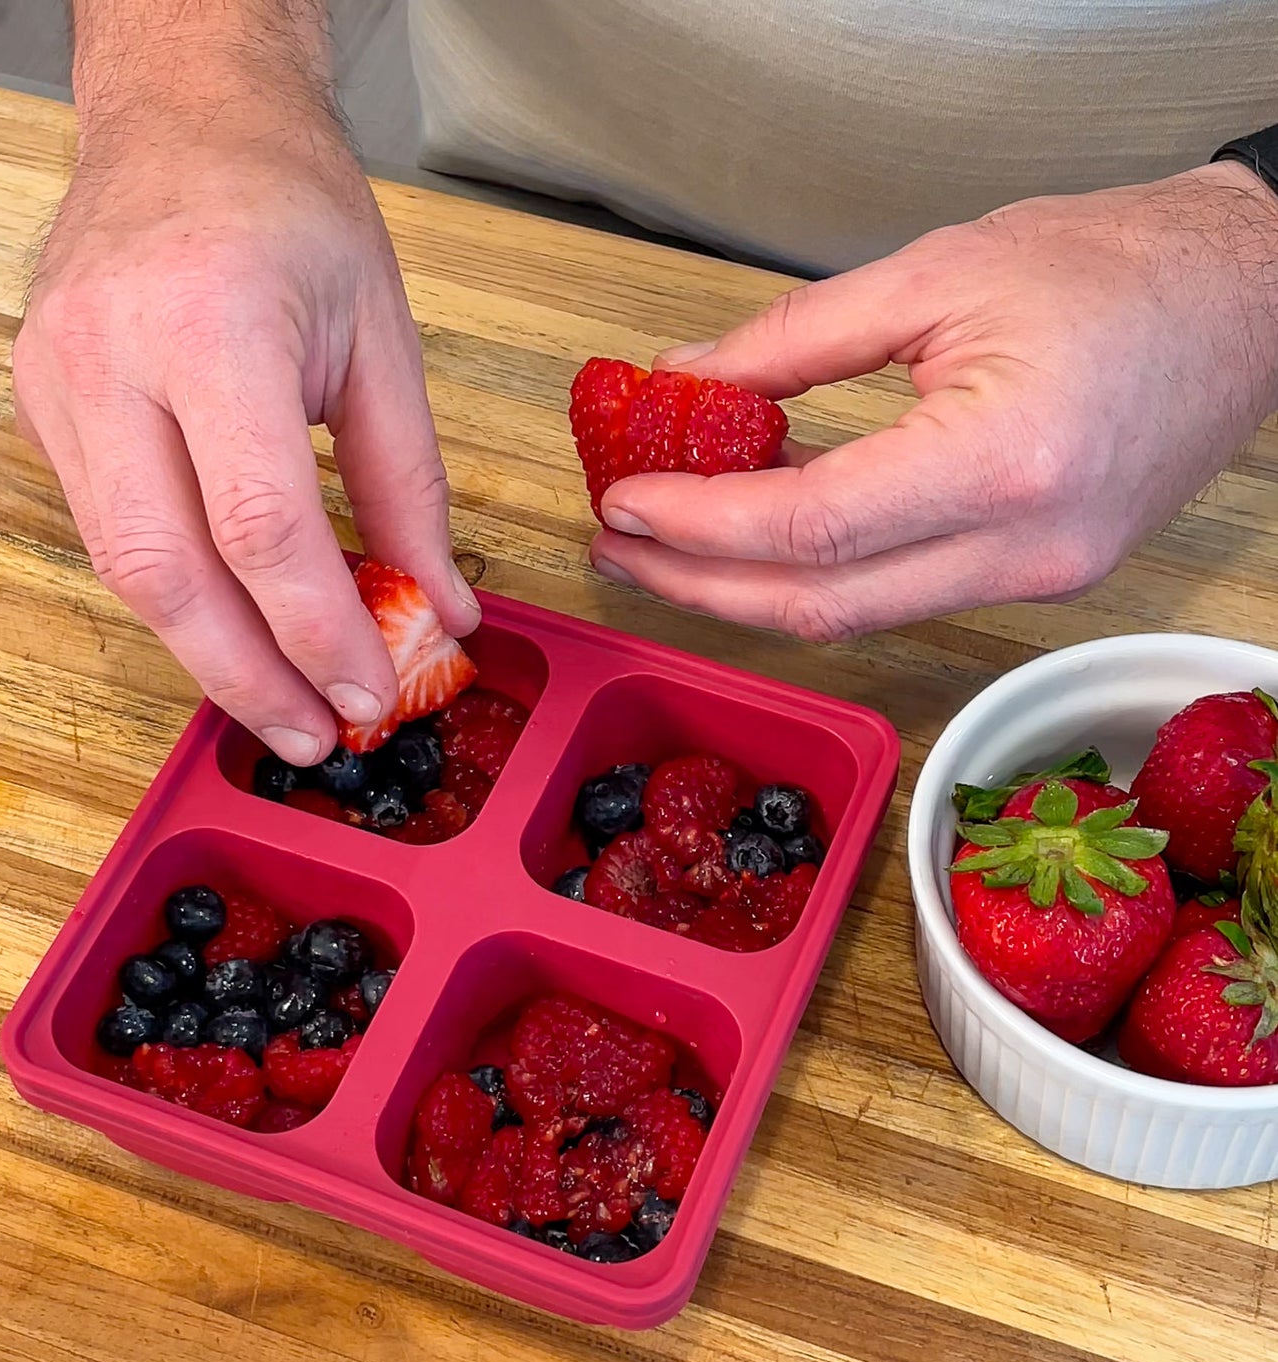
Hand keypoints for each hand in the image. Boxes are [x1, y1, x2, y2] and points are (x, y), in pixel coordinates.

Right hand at [13, 70, 477, 764]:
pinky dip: (178, 594)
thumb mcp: (382, 341)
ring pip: (122, 567)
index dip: (316, 633)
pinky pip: (108, 530)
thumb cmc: (291, 209)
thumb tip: (440, 613)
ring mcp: (56, 382)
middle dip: (245, 679)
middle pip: (166, 572)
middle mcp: (109, 358)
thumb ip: (411, 491)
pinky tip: (232, 628)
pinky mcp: (39, 403)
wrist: (182, 120)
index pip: (259, 526)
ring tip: (280, 705)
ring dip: (205, 653)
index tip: (366, 696)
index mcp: (211, 326)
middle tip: (312, 738)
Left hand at [590, 163, 1277, 639]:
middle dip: (701, 586)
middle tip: (621, 546)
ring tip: (669, 548)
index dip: (702, 526)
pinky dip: (816, 577)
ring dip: (748, 592)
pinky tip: (761, 543)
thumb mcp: (936, 274)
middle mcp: (1025, 547)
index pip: (812, 527)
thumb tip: (686, 383)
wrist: (1247, 298)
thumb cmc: (1117, 267)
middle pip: (819, 606)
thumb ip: (792, 341)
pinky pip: (897, 600)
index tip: (627, 502)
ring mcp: (1037, 580)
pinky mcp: (1038, 582)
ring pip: (854, 618)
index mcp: (1004, 461)